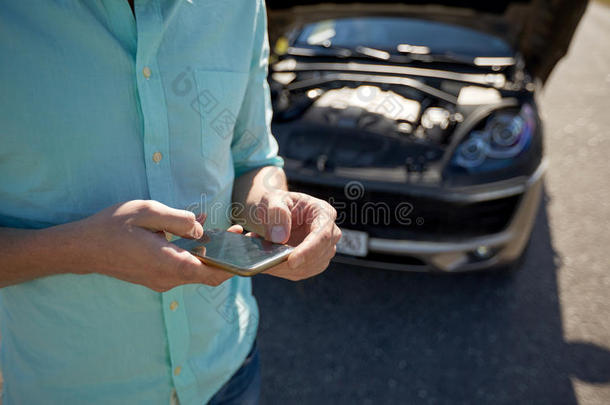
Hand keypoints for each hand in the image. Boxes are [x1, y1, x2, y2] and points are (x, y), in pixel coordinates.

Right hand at [67, 200, 238, 290]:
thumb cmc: (113, 226)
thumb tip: (201, 228)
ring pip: (197, 273)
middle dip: (227, 256)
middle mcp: (168, 279)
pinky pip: (183, 270)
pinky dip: (195, 257)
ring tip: (222, 232)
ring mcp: (161, 281)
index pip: (213, 273)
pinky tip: (196, 237)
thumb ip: (178, 219)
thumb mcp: (147, 212)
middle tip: (237, 232)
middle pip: (209, 274)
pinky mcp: (156, 278)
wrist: (83, 248)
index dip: (235, 263)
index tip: (246, 246)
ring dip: (211, 256)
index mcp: (169, 263)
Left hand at [256, 191, 340, 279]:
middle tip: (267, 261)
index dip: (308, 250)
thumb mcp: (273, 199)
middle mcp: (329, 232)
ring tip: (264, 259)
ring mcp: (324, 249)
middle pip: (318, 255)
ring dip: (285, 268)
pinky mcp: (314, 262)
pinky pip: (301, 273)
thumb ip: (277, 214)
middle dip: (292, 262)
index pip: (322, 235)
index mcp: (323, 212)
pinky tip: (270, 264)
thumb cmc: (276, 202)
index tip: (291, 261)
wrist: (274, 212)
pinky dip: (284, 271)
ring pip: (310, 268)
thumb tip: (280, 238)